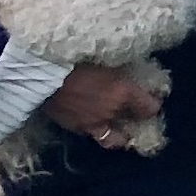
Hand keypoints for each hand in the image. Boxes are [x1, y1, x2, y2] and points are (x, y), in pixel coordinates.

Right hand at [47, 65, 163, 142]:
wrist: (42, 75)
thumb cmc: (74, 58)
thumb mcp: (104, 58)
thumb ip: (119, 69)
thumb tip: (127, 72)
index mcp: (123, 91)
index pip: (150, 107)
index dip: (153, 103)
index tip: (152, 97)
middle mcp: (113, 111)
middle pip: (134, 121)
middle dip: (136, 116)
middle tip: (134, 108)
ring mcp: (95, 123)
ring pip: (115, 138)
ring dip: (119, 133)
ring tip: (119, 128)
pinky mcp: (77, 129)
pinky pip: (93, 135)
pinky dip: (97, 131)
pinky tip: (93, 122)